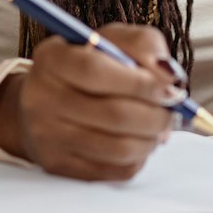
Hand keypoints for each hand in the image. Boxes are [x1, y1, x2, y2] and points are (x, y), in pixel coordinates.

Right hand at [0, 24, 182, 181]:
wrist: (47, 100)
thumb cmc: (88, 65)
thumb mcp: (114, 41)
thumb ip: (144, 46)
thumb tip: (168, 79)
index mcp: (52, 58)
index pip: (96, 72)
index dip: (140, 83)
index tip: (169, 90)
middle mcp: (41, 97)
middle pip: (114, 114)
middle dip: (156, 115)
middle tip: (171, 110)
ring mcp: (47, 136)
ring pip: (119, 148)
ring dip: (151, 139)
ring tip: (157, 127)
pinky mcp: (58, 165)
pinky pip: (115, 171)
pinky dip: (138, 158)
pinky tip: (137, 141)